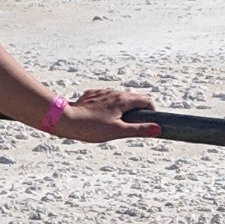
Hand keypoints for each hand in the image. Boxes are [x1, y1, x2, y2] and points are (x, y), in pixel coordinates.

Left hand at [48, 87, 164, 143]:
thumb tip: (158, 129)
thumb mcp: (118, 132)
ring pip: (118, 98)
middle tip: (133, 126)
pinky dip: (107, 106)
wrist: (66, 120)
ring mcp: (101, 92)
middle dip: (137, 111)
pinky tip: (100, 118)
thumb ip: (139, 130)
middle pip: (133, 98)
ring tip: (115, 124)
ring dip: (122, 108)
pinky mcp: (90, 95)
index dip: (152, 111)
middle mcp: (113, 92)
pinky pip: (104, 98)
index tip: (150, 122)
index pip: (146, 100)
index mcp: (123, 99)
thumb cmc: (92, 128)